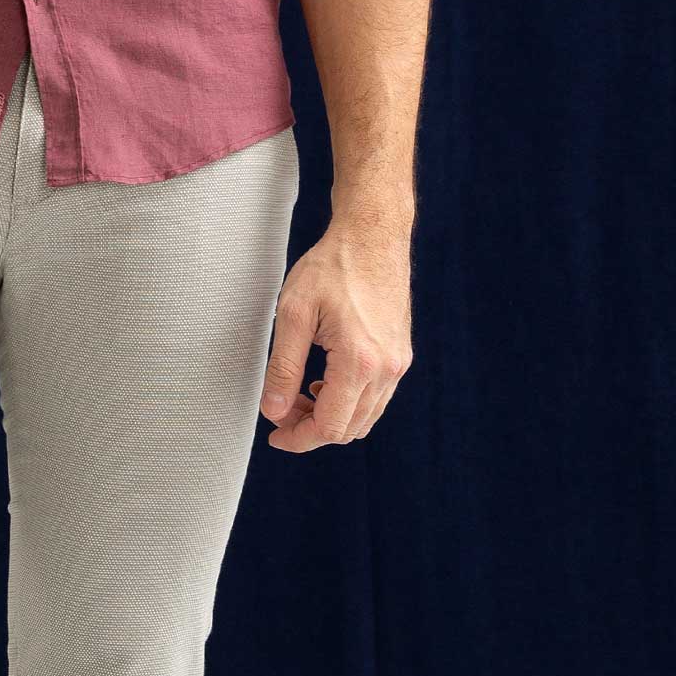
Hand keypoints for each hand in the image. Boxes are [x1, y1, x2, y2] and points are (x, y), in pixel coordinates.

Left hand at [259, 221, 411, 451]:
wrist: (372, 236)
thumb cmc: (332, 267)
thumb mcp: (293, 314)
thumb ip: (282, 367)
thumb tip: (274, 411)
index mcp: (359, 361)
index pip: (329, 427)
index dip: (298, 438)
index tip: (275, 433)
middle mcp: (386, 369)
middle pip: (348, 429)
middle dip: (310, 429)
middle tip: (281, 409)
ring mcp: (398, 363)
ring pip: (364, 418)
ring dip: (330, 417)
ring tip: (300, 392)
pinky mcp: (400, 356)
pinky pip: (376, 399)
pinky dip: (348, 402)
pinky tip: (324, 380)